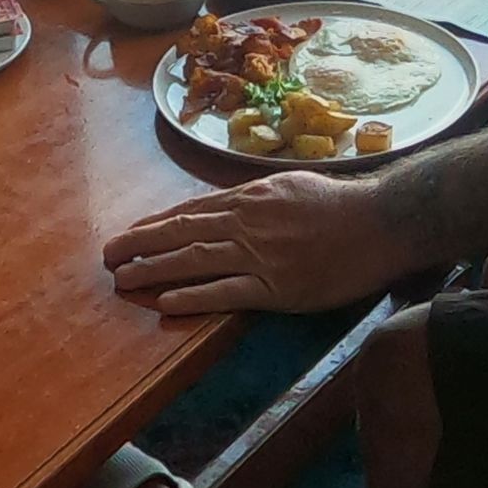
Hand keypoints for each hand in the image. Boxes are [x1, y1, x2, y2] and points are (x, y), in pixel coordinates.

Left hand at [103, 171, 414, 314]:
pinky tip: (167, 301)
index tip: (129, 233)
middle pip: (183, 233)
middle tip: (107, 255)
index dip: (155, 224)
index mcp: (250, 197)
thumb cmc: (340, 204)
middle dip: (141, 244)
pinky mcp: (277, 287)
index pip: (191, 211)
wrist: (379, 222)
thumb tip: (226, 206)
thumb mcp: (290, 186)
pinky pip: (228, 292)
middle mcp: (248, 222)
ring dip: (154, 269)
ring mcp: (261, 255)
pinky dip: (195, 296)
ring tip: (122, 278)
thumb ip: (256, 198)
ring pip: (196, 260)